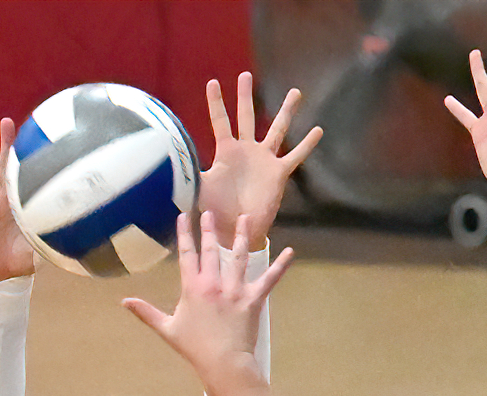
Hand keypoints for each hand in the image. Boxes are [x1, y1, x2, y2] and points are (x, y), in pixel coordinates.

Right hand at [0, 119, 37, 282]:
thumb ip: (48, 243)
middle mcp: (4, 201)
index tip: (31, 135)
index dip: (26, 158)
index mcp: (21, 206)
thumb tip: (67, 238)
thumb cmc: (24, 262)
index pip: (24, 176)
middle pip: (4, 166)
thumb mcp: (39, 252)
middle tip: (8, 121)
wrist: (3, 276)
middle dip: (5, 144)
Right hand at [124, 212, 293, 388]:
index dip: (185, 234)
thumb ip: (146, 313)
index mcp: (193, 287)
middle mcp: (214, 283)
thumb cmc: (194, 348)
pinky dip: (281, 265)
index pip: (187, 254)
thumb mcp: (167, 329)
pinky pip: (270, 279)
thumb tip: (124, 302)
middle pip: (212, 250)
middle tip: (210, 212)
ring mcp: (235, 289)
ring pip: (239, 256)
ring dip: (242, 236)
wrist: (223, 363)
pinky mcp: (253, 299)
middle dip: (210, 229)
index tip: (184, 216)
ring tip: (245, 217)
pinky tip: (290, 252)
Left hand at [196, 72, 321, 248]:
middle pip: (247, 117)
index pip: (220, 121)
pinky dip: (307, 144)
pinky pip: (295, 156)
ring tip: (296, 92)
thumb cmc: (215, 210)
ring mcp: (264, 160)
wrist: (235, 229)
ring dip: (286, 111)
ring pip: (278, 130)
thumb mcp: (199, 188)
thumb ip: (188, 173)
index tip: (213, 82)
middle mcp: (246, 151)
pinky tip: (318, 130)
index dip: (216, 103)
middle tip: (245, 74)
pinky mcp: (278, 173)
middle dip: (245, 96)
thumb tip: (168, 164)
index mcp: (226, 152)